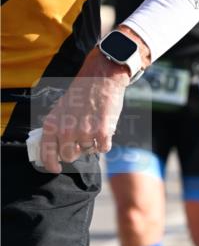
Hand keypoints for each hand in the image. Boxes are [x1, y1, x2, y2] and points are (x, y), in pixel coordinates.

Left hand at [39, 49, 129, 172]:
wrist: (101, 78)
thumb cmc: (81, 93)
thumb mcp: (60, 109)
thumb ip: (56, 129)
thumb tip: (56, 150)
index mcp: (52, 124)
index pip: (47, 153)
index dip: (51, 164)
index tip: (56, 168)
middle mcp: (66, 130)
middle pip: (69, 156)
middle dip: (76, 150)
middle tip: (81, 139)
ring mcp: (84, 132)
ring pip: (87, 151)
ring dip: (91, 142)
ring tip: (94, 126)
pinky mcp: (102, 132)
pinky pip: (103, 149)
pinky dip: (104, 142)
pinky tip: (104, 129)